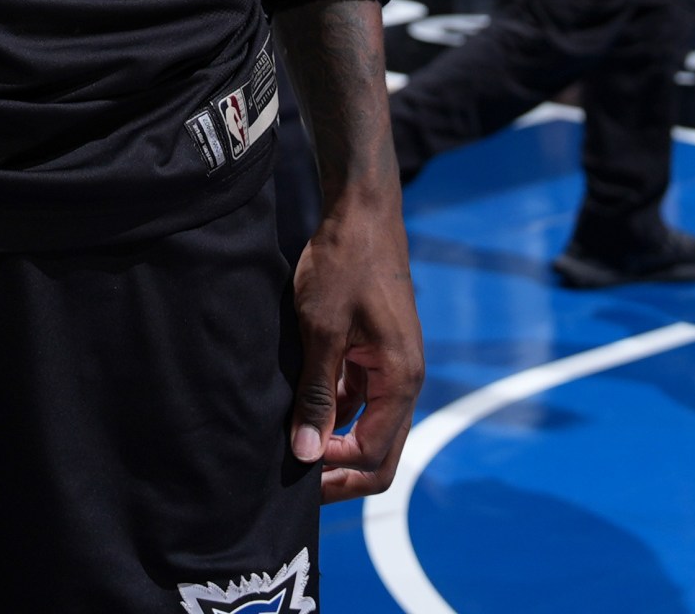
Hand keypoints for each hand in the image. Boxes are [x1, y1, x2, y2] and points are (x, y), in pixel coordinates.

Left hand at [290, 194, 423, 501]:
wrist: (359, 212)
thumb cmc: (344, 264)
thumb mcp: (322, 330)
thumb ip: (316, 393)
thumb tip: (305, 453)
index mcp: (401, 379)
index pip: (375, 453)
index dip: (335, 466)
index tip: (296, 460)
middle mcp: (403, 380)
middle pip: (379, 450)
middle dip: (341, 470)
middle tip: (296, 482)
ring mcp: (389, 366)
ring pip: (367, 424)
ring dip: (334, 439)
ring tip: (291, 446)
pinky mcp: (373, 351)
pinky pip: (357, 396)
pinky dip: (333, 409)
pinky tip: (299, 410)